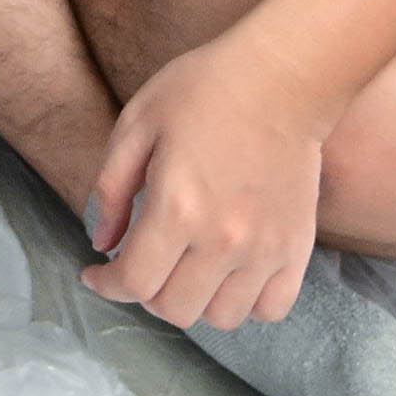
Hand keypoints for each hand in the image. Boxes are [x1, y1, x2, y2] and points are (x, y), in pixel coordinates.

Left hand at [85, 33, 344, 331]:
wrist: (283, 78)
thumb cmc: (203, 90)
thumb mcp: (137, 124)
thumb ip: (111, 188)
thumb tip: (102, 244)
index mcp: (177, 208)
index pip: (134, 282)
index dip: (106, 285)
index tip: (97, 273)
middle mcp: (223, 240)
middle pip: (174, 309)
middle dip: (145, 293)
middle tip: (141, 263)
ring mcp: (265, 249)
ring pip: (221, 318)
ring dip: (194, 300)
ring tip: (185, 267)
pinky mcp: (297, 249)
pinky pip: (270, 309)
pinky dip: (245, 304)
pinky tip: (229, 274)